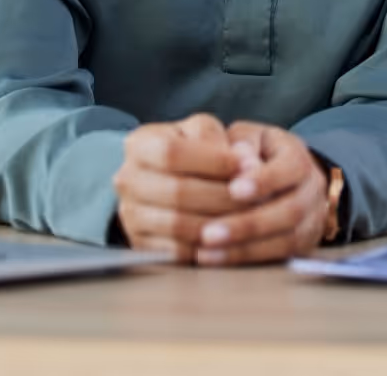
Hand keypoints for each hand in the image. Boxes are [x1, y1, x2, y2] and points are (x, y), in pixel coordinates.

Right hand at [113, 114, 241, 261]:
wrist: (169, 182)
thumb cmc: (193, 152)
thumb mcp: (201, 133)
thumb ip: (221, 139)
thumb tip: (247, 159)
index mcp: (138, 145)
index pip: (172, 153)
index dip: (213, 160)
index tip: (250, 166)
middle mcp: (127, 179)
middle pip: (177, 192)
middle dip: (224, 197)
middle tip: (259, 198)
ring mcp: (130, 215)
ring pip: (180, 225)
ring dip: (221, 225)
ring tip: (251, 219)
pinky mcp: (142, 246)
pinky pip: (179, 253)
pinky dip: (209, 249)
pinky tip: (233, 239)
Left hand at [191, 121, 330, 265]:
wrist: (287, 176)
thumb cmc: (256, 152)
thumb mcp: (248, 137)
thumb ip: (242, 144)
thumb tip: (237, 160)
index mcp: (299, 158)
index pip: (289, 169)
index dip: (263, 181)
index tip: (232, 190)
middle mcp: (312, 192)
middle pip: (289, 212)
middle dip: (248, 224)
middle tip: (209, 233)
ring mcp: (312, 221)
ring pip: (286, 240)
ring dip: (245, 249)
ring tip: (207, 252)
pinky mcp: (304, 246)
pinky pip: (280, 258)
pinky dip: (247, 259)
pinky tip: (217, 259)